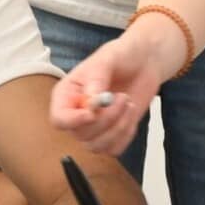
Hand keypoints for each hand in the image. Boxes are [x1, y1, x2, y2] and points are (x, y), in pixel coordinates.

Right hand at [50, 35, 162, 156]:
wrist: (145, 61)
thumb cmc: (121, 55)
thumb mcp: (107, 58)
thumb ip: (97, 79)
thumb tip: (90, 102)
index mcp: (67, 94)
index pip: (59, 119)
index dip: (73, 121)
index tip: (92, 113)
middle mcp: (77, 113)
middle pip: (81, 134)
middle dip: (106, 119)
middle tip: (121, 98)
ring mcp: (95, 126)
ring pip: (97, 145)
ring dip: (117, 127)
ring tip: (127, 103)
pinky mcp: (112, 133)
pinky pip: (114, 149)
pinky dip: (126, 134)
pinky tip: (131, 113)